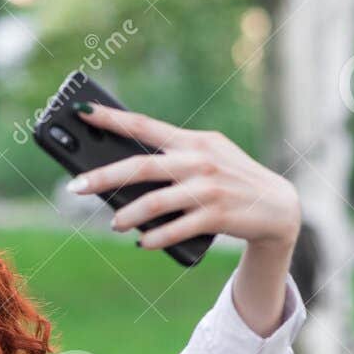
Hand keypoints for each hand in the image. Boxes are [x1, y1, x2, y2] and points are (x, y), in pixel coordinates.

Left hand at [65, 103, 300, 254]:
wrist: (277, 207)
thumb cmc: (230, 181)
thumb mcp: (206, 159)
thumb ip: (172, 160)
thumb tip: (122, 177)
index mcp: (192, 141)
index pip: (145, 126)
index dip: (112, 118)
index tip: (81, 111)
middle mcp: (199, 160)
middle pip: (142, 166)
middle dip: (104, 176)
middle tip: (76, 186)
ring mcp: (208, 188)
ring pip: (156, 201)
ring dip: (129, 214)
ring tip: (114, 223)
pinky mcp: (217, 216)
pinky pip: (177, 228)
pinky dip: (156, 237)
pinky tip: (141, 242)